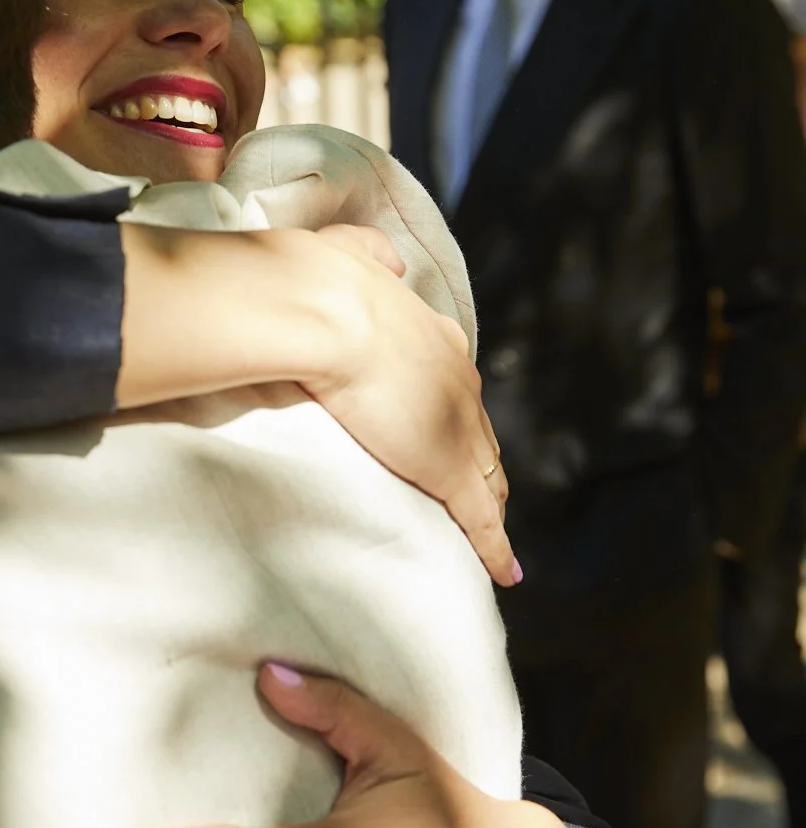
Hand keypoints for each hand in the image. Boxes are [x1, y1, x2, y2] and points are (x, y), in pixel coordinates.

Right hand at [302, 225, 514, 586]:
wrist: (325, 312)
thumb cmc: (321, 285)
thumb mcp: (348, 256)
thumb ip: (368, 259)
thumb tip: (383, 263)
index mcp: (436, 337)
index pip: (458, 390)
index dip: (459, 417)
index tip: (453, 433)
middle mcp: (459, 381)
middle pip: (481, 435)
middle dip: (483, 463)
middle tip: (483, 493)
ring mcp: (457, 428)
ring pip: (487, 477)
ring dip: (491, 505)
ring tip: (492, 535)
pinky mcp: (448, 468)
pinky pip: (480, 519)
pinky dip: (496, 548)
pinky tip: (506, 570)